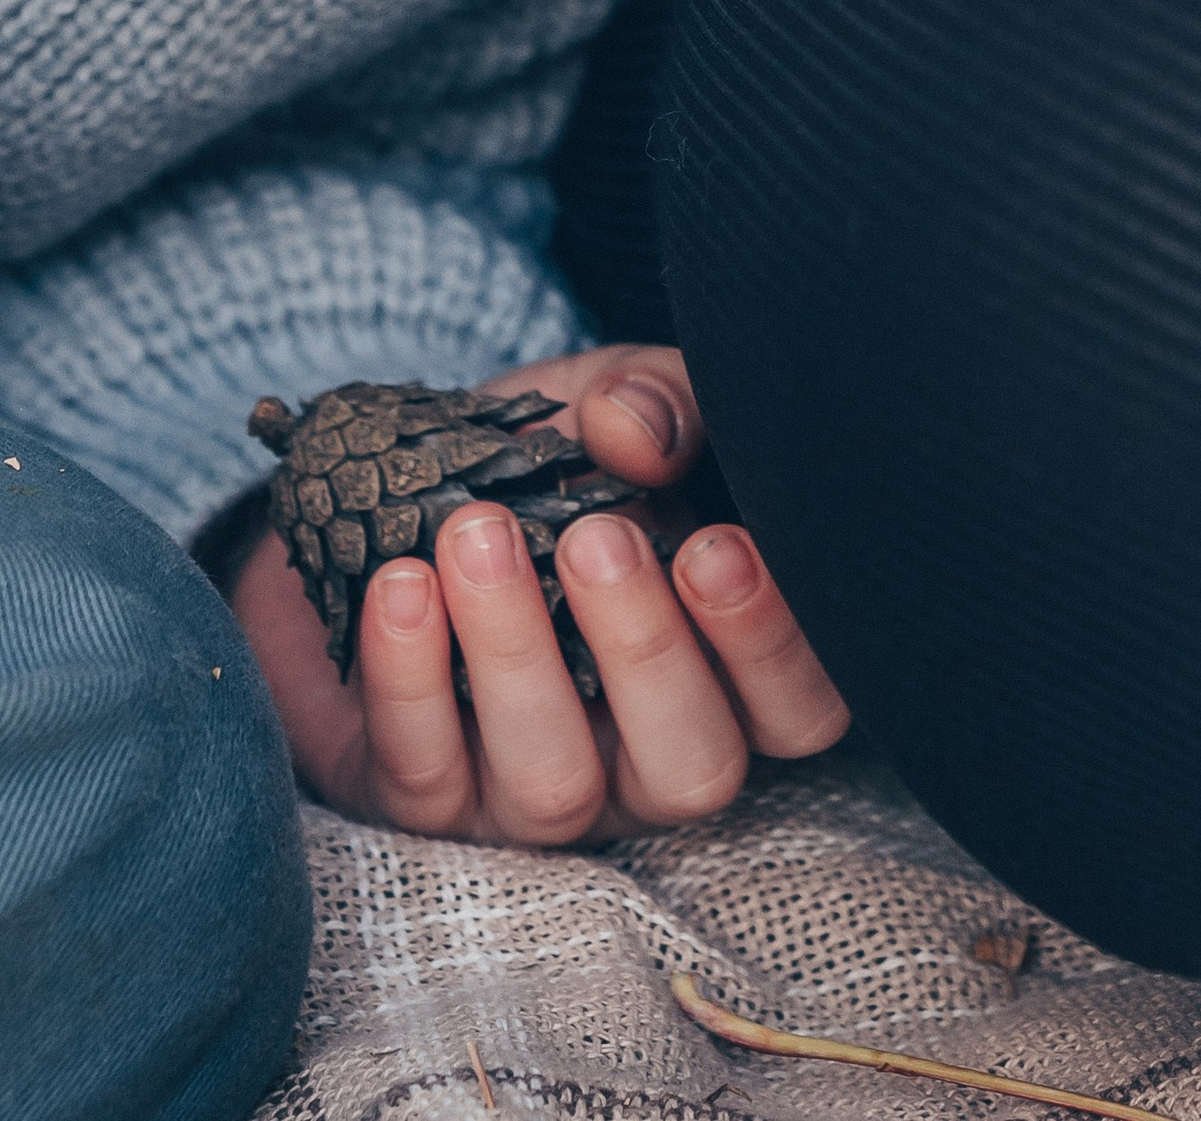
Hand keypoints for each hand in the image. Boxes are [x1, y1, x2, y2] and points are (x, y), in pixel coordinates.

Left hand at [229, 343, 846, 845]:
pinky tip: (400, 583)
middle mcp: (650, 760)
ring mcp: (538, 795)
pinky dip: (406, 676)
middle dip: (647, 651)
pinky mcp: (426, 799)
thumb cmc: (571, 457)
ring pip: (553, 783)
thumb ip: (663, 401)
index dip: (771, 644)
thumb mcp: (634, 403)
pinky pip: (420, 772)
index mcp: (734, 675)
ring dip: (515, 655)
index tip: (713, 542)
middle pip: (692, 768)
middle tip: (596, 537)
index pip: (801, 705)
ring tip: (477, 536)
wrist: (424, 483)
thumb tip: (635, 430)